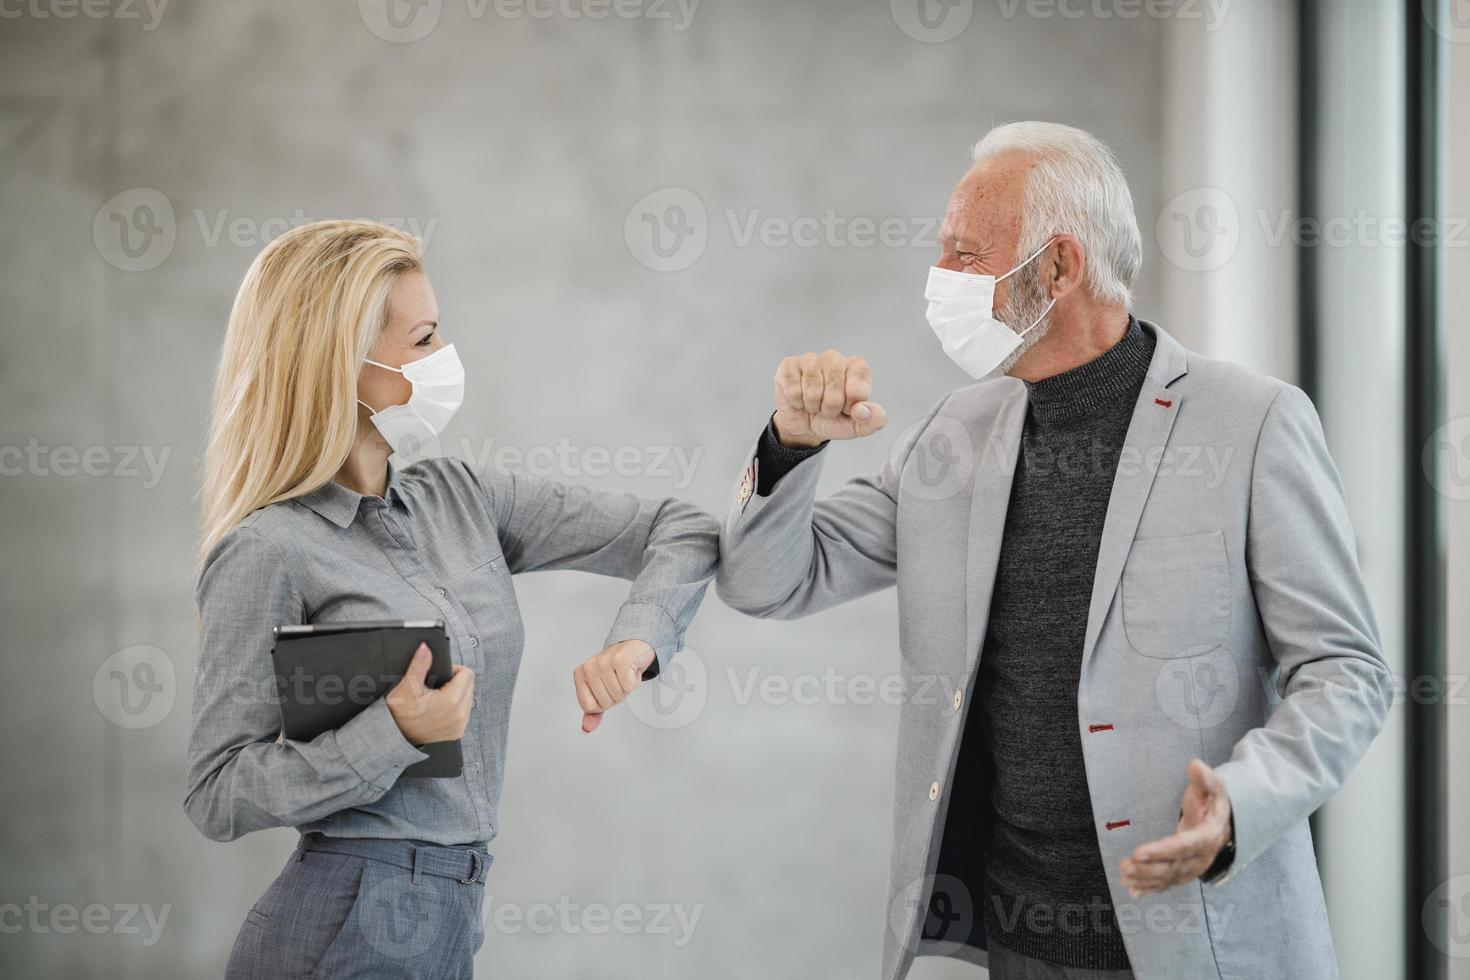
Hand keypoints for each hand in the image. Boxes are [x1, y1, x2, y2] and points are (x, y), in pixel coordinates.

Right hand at [386, 643, 474, 744]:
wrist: (396, 735)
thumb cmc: (400, 712)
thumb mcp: (407, 686)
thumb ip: (419, 665)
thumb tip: (425, 647)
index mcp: (450, 700)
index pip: (467, 673)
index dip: (453, 670)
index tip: (440, 675)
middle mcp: (459, 714)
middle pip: (470, 685)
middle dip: (457, 681)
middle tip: (438, 686)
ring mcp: (459, 725)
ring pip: (469, 698)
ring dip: (458, 694)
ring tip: (439, 697)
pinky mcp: (457, 732)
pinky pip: (465, 712)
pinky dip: (456, 707)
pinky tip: (442, 708)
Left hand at [573, 639, 654, 732]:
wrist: (633, 647)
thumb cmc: (616, 669)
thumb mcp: (602, 691)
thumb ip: (593, 710)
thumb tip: (587, 727)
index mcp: (580, 675)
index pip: (589, 707)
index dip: (603, 703)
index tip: (607, 689)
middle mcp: (589, 667)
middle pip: (605, 702)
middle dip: (616, 695)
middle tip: (618, 680)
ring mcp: (603, 662)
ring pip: (618, 694)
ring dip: (627, 688)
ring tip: (625, 675)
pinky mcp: (620, 659)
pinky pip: (628, 686)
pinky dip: (635, 681)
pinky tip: (631, 670)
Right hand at [772, 349, 886, 447]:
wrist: (804, 426)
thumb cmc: (833, 419)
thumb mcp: (856, 426)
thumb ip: (872, 421)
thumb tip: (864, 411)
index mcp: (857, 368)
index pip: (857, 391)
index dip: (850, 407)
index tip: (847, 408)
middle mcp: (835, 358)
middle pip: (834, 392)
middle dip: (830, 409)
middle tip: (827, 408)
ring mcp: (811, 359)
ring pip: (813, 391)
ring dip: (812, 406)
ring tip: (813, 403)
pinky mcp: (789, 365)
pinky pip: (793, 390)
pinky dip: (796, 402)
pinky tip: (799, 398)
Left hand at [1120, 759, 1232, 896]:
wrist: (1222, 823)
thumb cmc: (1212, 801)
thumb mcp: (1213, 786)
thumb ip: (1205, 778)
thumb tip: (1195, 765)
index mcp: (1209, 834)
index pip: (1185, 846)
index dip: (1162, 851)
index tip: (1138, 852)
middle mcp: (1202, 856)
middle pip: (1174, 866)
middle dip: (1149, 868)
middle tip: (1125, 866)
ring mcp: (1193, 867)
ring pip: (1169, 878)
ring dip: (1145, 879)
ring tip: (1124, 875)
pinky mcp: (1183, 872)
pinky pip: (1167, 883)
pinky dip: (1150, 888)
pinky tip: (1132, 891)